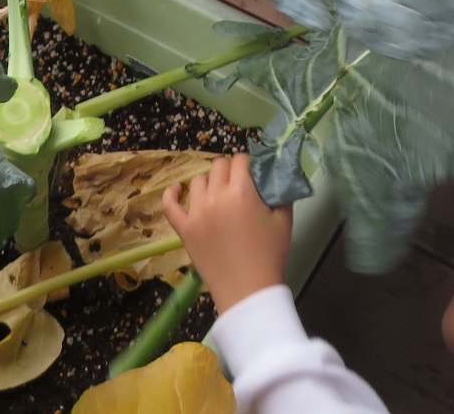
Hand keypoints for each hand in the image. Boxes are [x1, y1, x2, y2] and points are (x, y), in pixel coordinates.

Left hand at [161, 152, 291, 312]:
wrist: (248, 292)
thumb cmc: (269, 256)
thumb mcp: (284, 220)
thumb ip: (280, 193)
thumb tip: (275, 178)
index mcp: (241, 192)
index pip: (240, 160)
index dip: (248, 164)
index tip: (253, 173)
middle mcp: (215, 197)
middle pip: (219, 166)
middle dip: (231, 171)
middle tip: (240, 186)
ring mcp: (196, 213)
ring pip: (198, 181)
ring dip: (210, 182)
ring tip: (220, 195)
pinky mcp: (184, 230)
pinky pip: (170, 204)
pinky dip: (172, 194)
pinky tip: (178, 189)